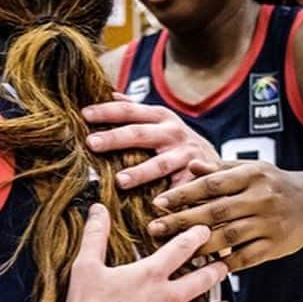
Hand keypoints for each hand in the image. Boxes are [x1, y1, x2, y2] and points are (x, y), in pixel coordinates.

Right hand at [62, 203, 230, 301]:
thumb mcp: (86, 267)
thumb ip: (95, 236)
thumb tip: (98, 207)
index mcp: (151, 274)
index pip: (180, 248)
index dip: (195, 237)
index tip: (206, 230)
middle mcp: (169, 297)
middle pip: (202, 280)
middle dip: (216, 271)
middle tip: (225, 266)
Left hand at [83, 99, 219, 188]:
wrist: (218, 162)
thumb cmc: (177, 141)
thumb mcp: (161, 120)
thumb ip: (136, 109)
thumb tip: (109, 93)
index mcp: (160, 116)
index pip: (129, 110)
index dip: (107, 112)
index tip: (84, 115)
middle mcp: (173, 133)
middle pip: (139, 134)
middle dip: (114, 138)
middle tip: (91, 143)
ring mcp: (186, 156)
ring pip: (160, 164)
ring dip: (140, 172)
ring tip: (120, 181)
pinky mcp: (197, 178)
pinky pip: (180, 189)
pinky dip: (169, 198)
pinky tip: (153, 208)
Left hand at [148, 160, 302, 270]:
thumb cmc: (273, 183)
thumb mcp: (250, 169)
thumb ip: (220, 169)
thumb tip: (191, 165)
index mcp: (251, 175)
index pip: (211, 184)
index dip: (183, 194)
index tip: (157, 202)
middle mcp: (261, 198)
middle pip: (215, 212)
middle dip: (181, 221)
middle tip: (153, 228)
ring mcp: (270, 224)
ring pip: (228, 236)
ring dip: (198, 245)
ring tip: (172, 250)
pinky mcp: (276, 246)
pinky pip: (246, 257)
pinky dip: (224, 263)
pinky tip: (203, 267)